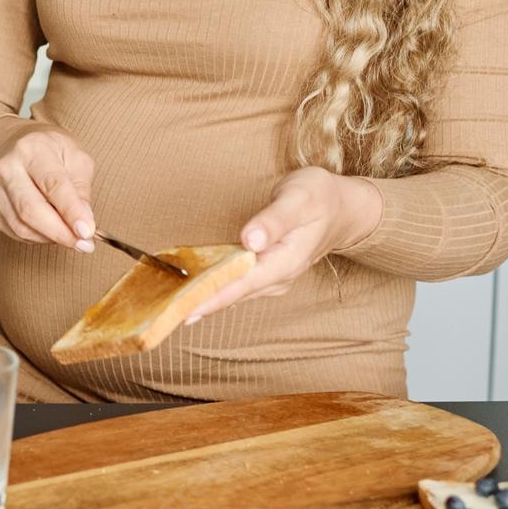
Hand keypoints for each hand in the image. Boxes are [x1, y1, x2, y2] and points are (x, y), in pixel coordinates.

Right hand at [0, 119, 97, 251]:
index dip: (71, 211)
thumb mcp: (75, 157)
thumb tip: (83, 223)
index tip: (87, 231)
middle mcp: (7, 168)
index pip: (52, 184)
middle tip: (84, 244)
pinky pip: (14, 233)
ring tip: (70, 237)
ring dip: (50, 238)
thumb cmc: (49, 150)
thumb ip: (81, 189)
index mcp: (32, 149)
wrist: (13, 145)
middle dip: (61, 233)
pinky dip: (37, 238)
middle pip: (31, 210)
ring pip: (21, 227)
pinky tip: (50, 232)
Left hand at [185, 167, 382, 323]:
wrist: (344, 209)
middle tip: (163, 311)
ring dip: (203, 297)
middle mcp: (278, 277)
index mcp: (285, 262)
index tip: (185, 308)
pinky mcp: (266, 273)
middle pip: (232, 294)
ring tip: (168, 304)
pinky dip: (214, 287)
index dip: (212, 297)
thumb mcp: (299, 199)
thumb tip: (250, 240)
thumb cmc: (319, 197)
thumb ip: (274, 219)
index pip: (241, 284)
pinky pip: (236, 284)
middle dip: (199, 302)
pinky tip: (191, 288)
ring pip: (232, 292)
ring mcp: (272, 279)